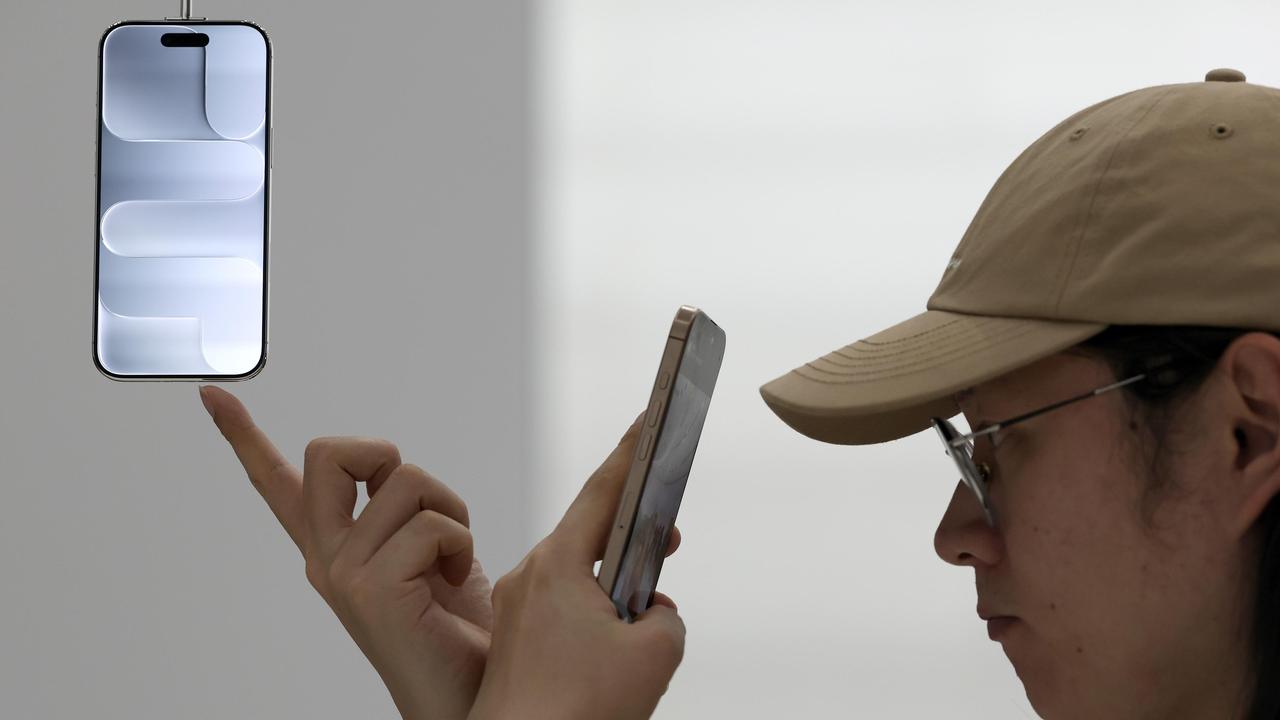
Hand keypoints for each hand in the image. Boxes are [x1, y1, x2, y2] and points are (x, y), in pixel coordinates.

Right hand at [199, 385, 493, 719]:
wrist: (476, 688)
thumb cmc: (460, 625)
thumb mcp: (429, 552)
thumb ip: (403, 514)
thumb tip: (398, 476)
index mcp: (334, 548)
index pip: (278, 484)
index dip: (243, 435)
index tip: (212, 395)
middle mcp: (326, 558)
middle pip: (329, 452)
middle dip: (382, 454)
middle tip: (414, 501)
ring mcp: (341, 574)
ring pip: (403, 479)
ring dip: (448, 509)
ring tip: (450, 558)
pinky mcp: (369, 590)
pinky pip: (431, 523)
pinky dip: (460, 542)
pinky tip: (452, 581)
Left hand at [469, 416, 686, 719]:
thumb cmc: (578, 710)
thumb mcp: (656, 653)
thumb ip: (666, 615)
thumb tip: (650, 614)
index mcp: (559, 566)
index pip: (603, 491)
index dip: (632, 453)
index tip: (649, 419)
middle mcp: (531, 579)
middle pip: (591, 537)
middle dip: (633, 540)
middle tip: (667, 541)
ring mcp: (520, 613)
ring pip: (578, 581)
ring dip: (614, 589)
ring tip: (641, 624)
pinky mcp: (517, 644)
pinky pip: (562, 612)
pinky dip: (594, 618)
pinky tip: (614, 652)